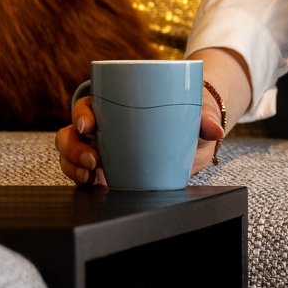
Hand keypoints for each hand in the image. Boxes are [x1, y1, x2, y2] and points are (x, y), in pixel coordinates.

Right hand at [54, 47, 251, 186]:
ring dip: (72, 165)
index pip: (89, 103)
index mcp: (117, 102)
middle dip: (73, 146)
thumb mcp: (198, 112)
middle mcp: (104, 125)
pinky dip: (81, 180)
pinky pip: (83, 174)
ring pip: (72, 154)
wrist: (196, 138)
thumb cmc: (190, 114)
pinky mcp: (108, 170)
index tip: (88, 125)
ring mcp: (103, 148)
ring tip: (90, 176)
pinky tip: (91, 185)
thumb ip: (206, 118)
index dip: (82, 113)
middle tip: (92, 159)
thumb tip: (215, 130)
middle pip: (73, 132)